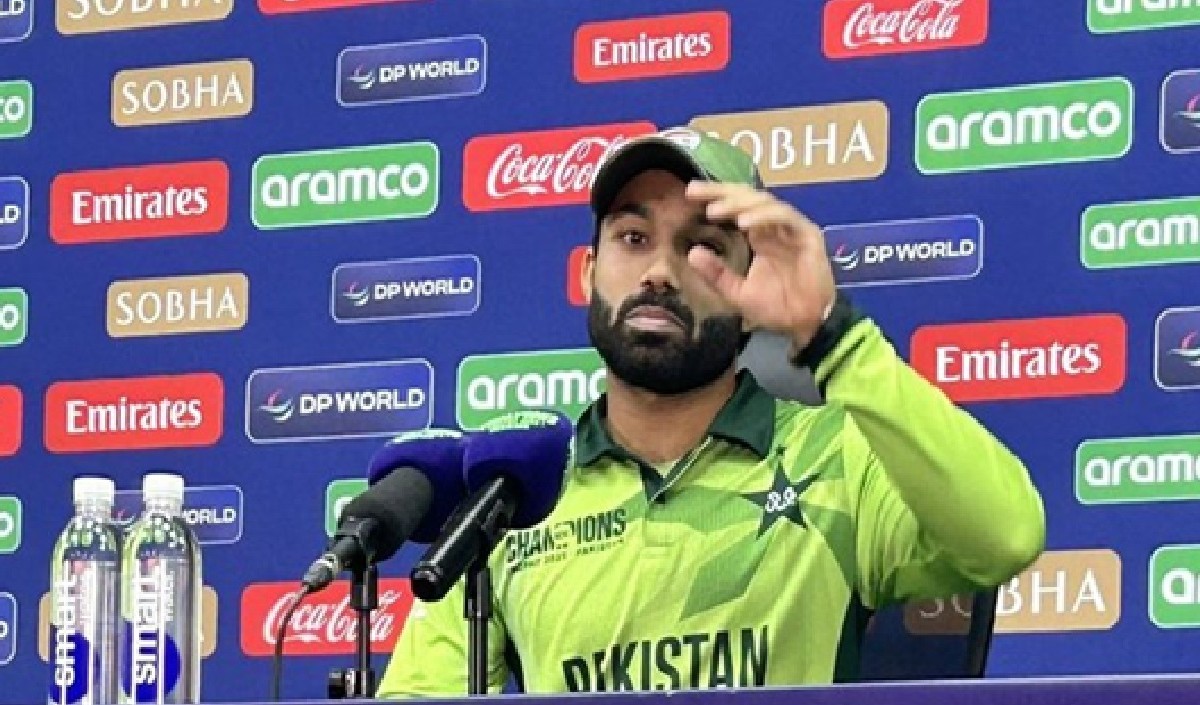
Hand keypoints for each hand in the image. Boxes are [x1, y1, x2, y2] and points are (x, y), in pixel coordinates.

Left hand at [684, 180, 836, 352]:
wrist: (805, 325)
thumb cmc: (775, 307)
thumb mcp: (737, 293)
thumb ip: (716, 274)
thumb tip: (692, 253)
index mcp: (758, 235)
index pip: (735, 206)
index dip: (714, 196)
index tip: (690, 193)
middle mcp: (774, 226)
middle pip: (747, 197)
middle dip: (720, 191)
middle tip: (695, 191)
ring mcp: (791, 228)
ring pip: (764, 203)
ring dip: (739, 204)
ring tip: (715, 210)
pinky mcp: (807, 234)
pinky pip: (785, 217)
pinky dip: (764, 216)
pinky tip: (744, 223)